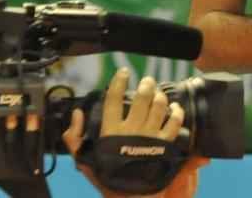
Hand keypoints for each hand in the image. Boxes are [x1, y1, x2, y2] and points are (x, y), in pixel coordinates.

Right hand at [64, 69, 206, 197]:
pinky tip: (175, 108)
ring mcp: (150, 137)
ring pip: (159, 106)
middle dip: (146, 84)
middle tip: (147, 81)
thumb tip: (76, 114)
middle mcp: (132, 131)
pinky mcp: (166, 145)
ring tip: (158, 94)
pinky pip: (175, 123)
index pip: (113, 100)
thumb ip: (74, 138)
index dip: (118, 82)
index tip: (123, 72)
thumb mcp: (86, 161)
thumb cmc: (108, 178)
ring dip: (160, 96)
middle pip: (141, 98)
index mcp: (111, 133)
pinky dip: (177, 112)